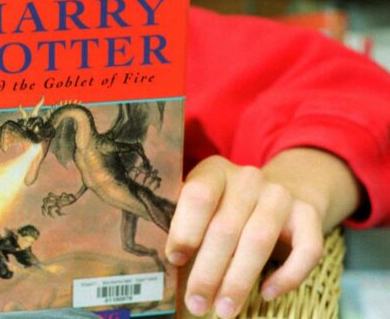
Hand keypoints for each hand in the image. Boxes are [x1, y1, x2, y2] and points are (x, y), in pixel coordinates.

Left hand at [165, 155, 323, 317]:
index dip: (185, 230)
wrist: (280, 194)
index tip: (175, 260)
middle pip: (226, 226)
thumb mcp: (202, 207)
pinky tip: (267, 293)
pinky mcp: (309, 214)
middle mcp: (248, 178)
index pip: (198, 196)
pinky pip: (305, 250)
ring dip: (239, 280)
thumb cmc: (226, 208)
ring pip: (259, 240)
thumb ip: (185, 226)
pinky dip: (287, 276)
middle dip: (208, 271)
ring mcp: (281, 195)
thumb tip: (167, 264)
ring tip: (224, 309)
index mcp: (214, 171)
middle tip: (196, 303)